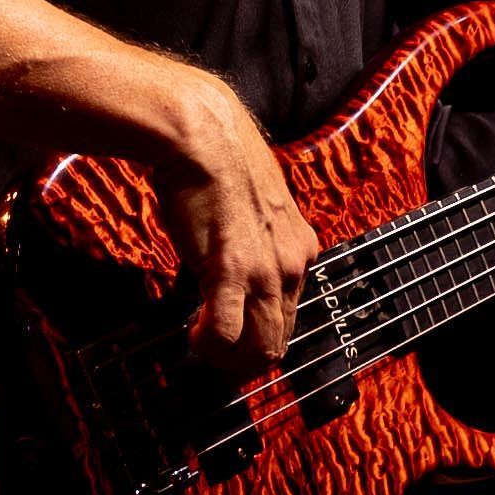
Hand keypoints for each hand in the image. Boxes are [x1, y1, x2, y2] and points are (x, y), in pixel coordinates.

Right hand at [154, 82, 321, 371]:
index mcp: (300, 247)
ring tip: (204, 350)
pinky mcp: (232, 273)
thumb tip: (225, 268)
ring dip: (230, 359)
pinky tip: (195, 337)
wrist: (202, 135)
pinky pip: (229, 332)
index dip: (259, 332)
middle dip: (246, 358)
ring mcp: (266, 271)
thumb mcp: (254, 208)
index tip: (233, 335)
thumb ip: (250, 243)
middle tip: (215, 356)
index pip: (290, 313)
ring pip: (262, 345)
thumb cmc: (218, 162)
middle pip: (280, 338)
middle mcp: (292, 263)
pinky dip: (211, 346)